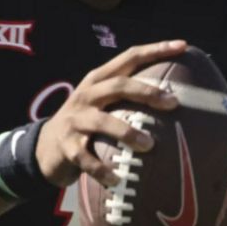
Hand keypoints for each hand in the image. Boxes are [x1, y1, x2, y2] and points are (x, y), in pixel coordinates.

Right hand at [36, 41, 186, 186]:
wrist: (43, 149)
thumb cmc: (87, 124)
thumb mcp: (103, 104)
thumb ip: (129, 98)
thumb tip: (178, 100)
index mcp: (98, 80)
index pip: (129, 57)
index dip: (155, 50)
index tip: (183, 46)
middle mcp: (86, 95)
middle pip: (118, 85)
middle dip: (147, 92)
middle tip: (173, 103)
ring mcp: (75, 120)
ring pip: (103, 122)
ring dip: (127, 132)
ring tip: (149, 145)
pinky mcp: (66, 147)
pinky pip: (86, 159)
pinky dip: (102, 169)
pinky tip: (117, 179)